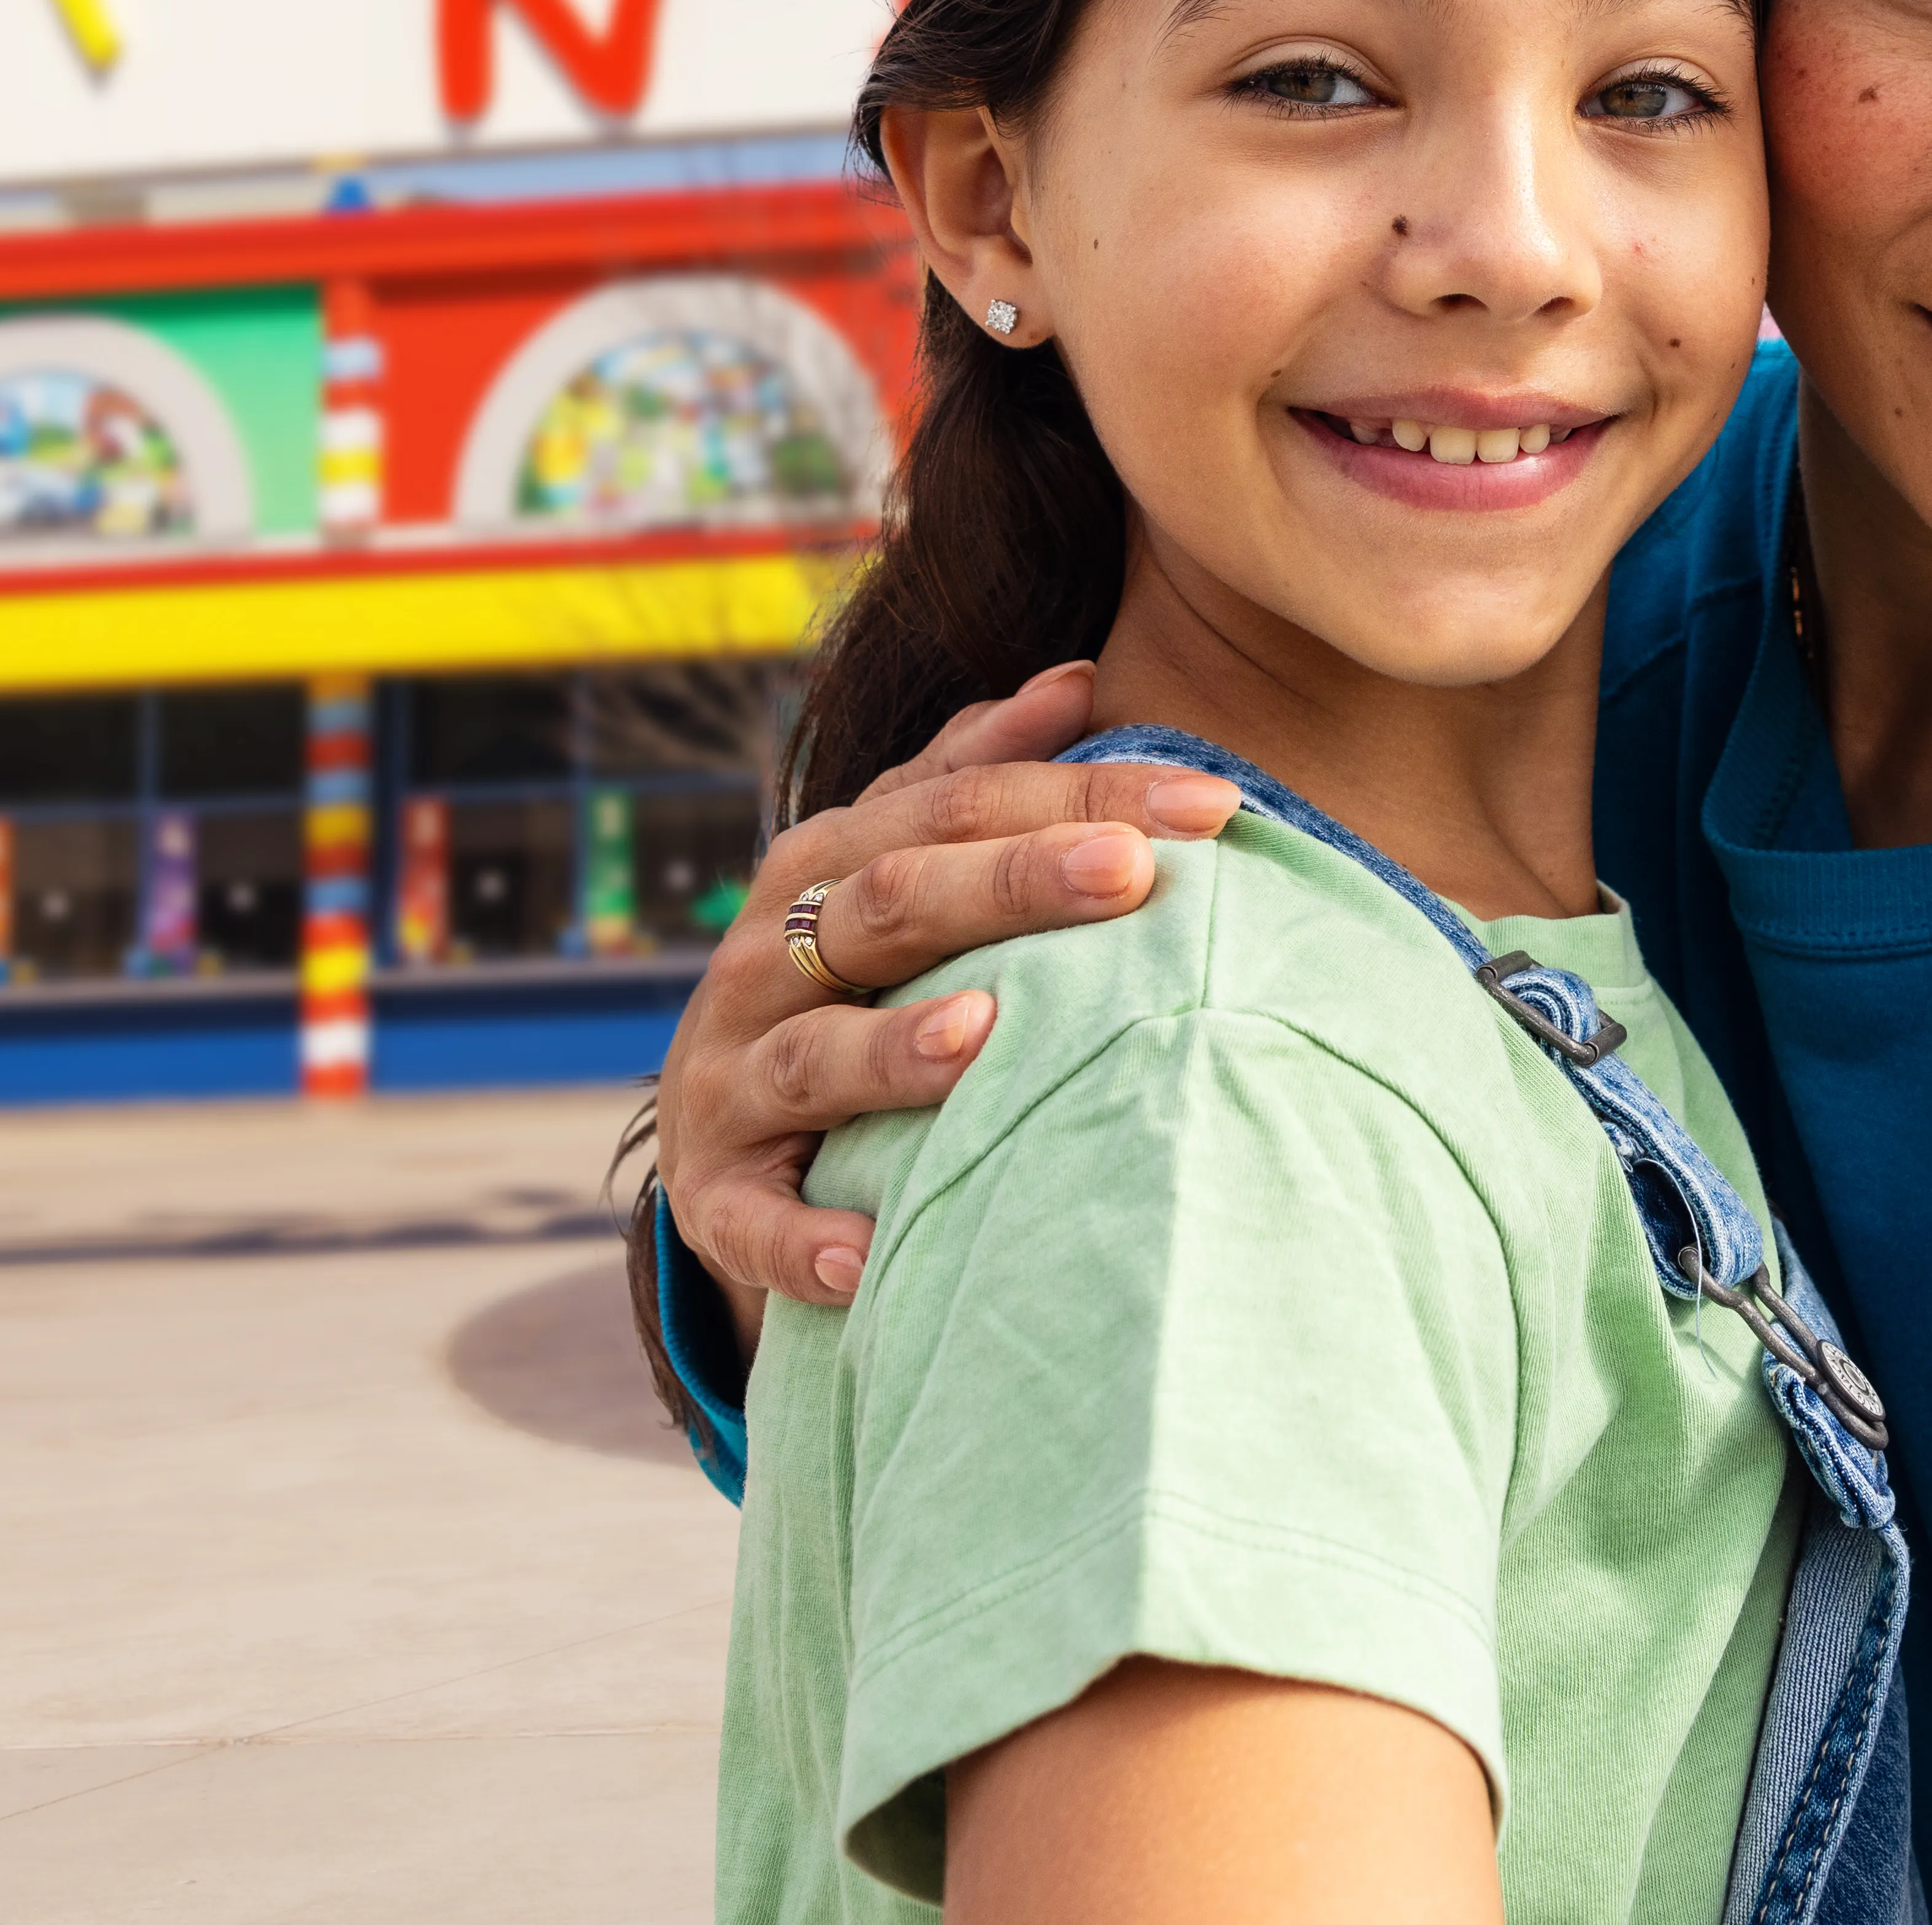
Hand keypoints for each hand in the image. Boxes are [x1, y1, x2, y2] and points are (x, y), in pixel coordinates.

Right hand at [659, 658, 1236, 1324]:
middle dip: (1012, 884)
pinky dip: (807, 1239)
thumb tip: (1080, 676)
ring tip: (985, 1036)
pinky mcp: (715, 1195)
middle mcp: (765, 956)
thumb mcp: (894, 867)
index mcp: (824, 862)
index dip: (1084, 795)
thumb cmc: (848, 978)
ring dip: (896, 1049)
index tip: (1216, 803)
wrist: (721, 1127)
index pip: (960, 807)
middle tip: (1129, 874)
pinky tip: (872, 1255)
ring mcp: (732, 1076)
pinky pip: (755, 1221)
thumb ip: (975, 772)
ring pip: (813, 1055)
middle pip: (891, 903)